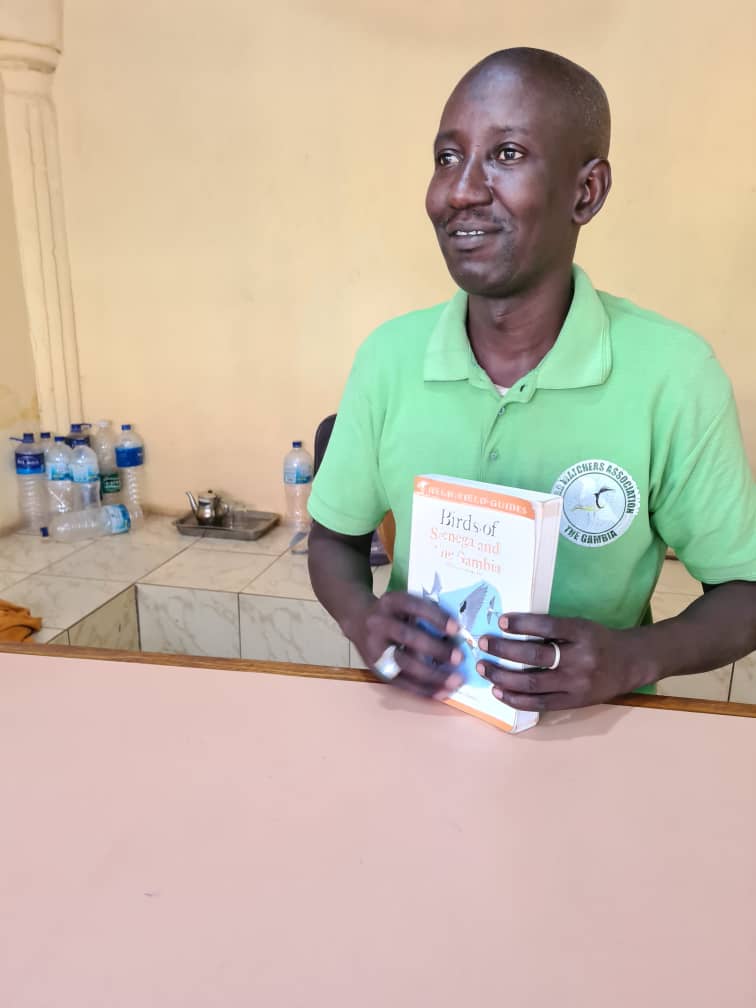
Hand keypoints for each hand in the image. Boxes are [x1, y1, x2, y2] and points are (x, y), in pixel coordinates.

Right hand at [354, 592, 464, 698]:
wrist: (357, 619)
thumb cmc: (393, 612)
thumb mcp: (404, 603)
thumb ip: (426, 614)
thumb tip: (459, 635)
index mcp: (390, 602)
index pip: (414, 607)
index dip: (436, 618)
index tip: (457, 629)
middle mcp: (379, 623)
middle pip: (408, 637)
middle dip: (436, 649)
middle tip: (459, 658)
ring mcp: (375, 648)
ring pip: (403, 664)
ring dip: (432, 676)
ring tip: (455, 682)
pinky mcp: (375, 668)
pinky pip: (400, 683)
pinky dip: (422, 690)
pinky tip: (441, 693)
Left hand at [476, 613, 644, 711]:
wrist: (629, 663)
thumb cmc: (598, 640)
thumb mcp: (580, 625)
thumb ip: (552, 629)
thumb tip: (509, 628)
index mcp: (582, 633)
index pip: (548, 627)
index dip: (523, 624)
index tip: (501, 621)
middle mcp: (580, 659)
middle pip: (535, 656)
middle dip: (503, 650)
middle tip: (483, 643)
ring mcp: (576, 684)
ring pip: (532, 682)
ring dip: (502, 676)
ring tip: (484, 667)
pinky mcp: (573, 703)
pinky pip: (539, 704)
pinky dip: (515, 699)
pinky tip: (498, 691)